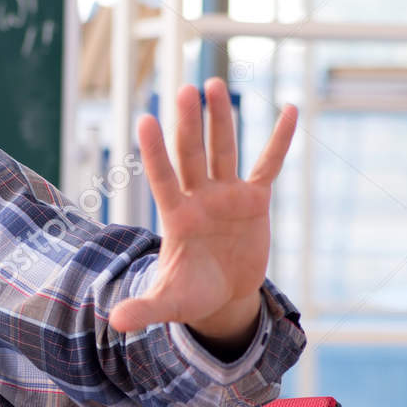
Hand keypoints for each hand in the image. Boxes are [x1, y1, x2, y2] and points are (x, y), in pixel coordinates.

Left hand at [109, 79, 297, 352]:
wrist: (223, 296)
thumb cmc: (191, 296)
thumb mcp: (169, 304)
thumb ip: (144, 309)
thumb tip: (117, 322)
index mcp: (176, 217)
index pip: (162, 178)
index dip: (154, 152)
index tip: (143, 120)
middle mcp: (198, 198)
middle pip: (192, 155)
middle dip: (188, 125)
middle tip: (184, 90)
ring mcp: (226, 195)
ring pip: (223, 150)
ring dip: (220, 119)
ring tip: (212, 84)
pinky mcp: (254, 200)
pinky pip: (268, 165)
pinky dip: (279, 140)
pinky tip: (289, 109)